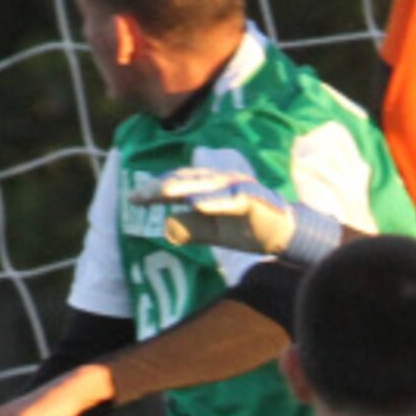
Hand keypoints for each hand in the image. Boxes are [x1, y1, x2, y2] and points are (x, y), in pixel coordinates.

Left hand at [129, 168, 295, 254]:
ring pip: (206, 185)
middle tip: (140, 196)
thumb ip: (192, 229)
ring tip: (162, 192)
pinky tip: (197, 205)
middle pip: (187, 179)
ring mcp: (238, 187)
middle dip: (162, 186)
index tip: (133, 200)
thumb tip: (166, 227)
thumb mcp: (214, 233)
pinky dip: (215, 201)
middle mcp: (221, 181)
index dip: (155, 190)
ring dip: (184, 187)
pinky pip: (231, 199)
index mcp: (210, 187)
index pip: (178, 184)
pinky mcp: (253, 199)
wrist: (283, 236)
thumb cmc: (248, 230)